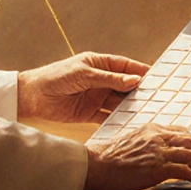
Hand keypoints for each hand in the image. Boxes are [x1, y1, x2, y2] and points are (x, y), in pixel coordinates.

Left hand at [17, 51, 145, 122]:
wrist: (33, 96)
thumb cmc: (56, 77)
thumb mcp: (85, 74)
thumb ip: (110, 79)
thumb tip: (134, 80)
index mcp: (99, 64)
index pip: (125, 66)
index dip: (141, 70)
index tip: (157, 76)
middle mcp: (101, 81)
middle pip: (125, 86)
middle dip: (140, 91)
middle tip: (157, 98)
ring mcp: (96, 97)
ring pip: (119, 102)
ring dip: (131, 106)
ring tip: (147, 112)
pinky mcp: (90, 113)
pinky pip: (108, 116)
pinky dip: (118, 120)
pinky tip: (130, 124)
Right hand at [85, 125, 190, 189]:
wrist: (95, 165)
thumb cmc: (107, 159)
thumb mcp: (130, 144)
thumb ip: (146, 145)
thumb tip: (156, 157)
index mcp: (150, 129)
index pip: (181, 131)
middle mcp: (156, 136)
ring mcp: (157, 150)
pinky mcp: (156, 166)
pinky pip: (184, 170)